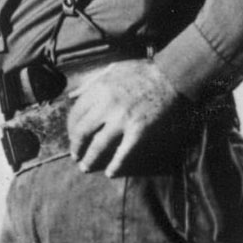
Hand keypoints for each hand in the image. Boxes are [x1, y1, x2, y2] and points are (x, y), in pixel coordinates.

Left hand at [67, 60, 189, 176]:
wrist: (171, 75)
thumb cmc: (143, 71)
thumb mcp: (112, 69)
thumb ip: (91, 82)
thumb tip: (73, 95)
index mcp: (99, 89)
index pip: (75, 113)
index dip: (70, 128)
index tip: (72, 135)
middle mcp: (107, 105)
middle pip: (82, 132)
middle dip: (76, 146)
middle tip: (75, 154)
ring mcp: (123, 120)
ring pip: (98, 146)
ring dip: (90, 159)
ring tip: (85, 167)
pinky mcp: (139, 131)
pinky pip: (123, 153)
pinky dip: (115, 165)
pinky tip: (111, 173)